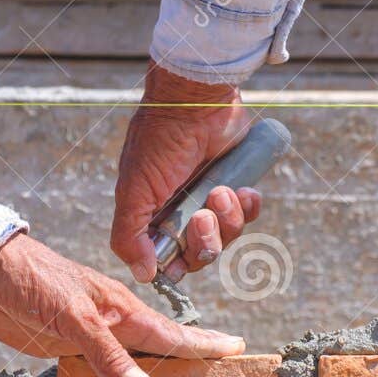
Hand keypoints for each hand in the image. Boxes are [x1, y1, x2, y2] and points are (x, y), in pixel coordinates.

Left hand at [0, 231, 244, 376]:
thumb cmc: (32, 279)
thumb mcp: (70, 315)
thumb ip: (105, 353)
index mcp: (121, 311)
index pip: (172, 334)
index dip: (204, 344)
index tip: (237, 348)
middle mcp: (112, 324)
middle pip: (160, 349)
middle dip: (192, 360)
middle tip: (222, 375)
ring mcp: (90, 337)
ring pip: (133, 361)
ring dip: (157, 375)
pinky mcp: (65, 346)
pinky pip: (102, 370)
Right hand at [111, 64, 263, 284]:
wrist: (196, 101)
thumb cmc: (159, 142)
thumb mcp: (134, 192)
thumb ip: (128, 236)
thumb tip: (143, 275)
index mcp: (153, 218)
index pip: (169, 260)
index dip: (179, 263)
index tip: (181, 254)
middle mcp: (181, 212)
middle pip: (201, 254)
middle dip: (205, 240)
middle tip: (203, 216)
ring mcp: (210, 200)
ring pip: (227, 236)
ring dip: (228, 219)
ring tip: (222, 190)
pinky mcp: (236, 186)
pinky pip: (249, 214)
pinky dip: (248, 206)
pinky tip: (242, 189)